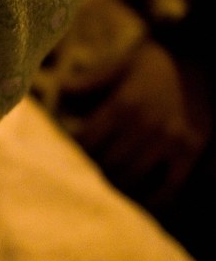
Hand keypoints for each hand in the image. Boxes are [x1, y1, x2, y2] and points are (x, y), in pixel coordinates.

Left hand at [73, 38, 211, 203]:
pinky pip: (167, 187)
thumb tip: (59, 91)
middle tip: (81, 173)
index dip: (72, 152)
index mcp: (124, 105)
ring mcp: (170, 141)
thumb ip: (88, 82)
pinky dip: (149, 199)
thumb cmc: (153, 64)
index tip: (66, 154)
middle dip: (90, 170)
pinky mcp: (190, 152)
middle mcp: (146, 125)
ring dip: (113, 186)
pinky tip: (136, 200)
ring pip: (131, 178)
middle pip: (105, 164)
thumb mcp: (119, 65)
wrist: (202, 60)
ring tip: (103, 186)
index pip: (86, 142)